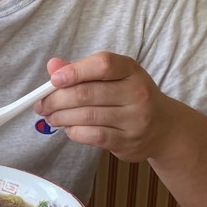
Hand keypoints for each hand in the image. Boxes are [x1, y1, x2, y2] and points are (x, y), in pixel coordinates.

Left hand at [35, 53, 181, 161]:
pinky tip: (68, 128)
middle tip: (41, 104)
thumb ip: (82, 70)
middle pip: (88, 93)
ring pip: (87, 116)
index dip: (75, 71)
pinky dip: (74, 132)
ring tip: (50, 117)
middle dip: (57, 99)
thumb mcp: (113, 77)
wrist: (165, 128)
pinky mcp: (128, 141)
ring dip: (61, 117)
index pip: (103, 64)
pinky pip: (93, 136)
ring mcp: (134, 119)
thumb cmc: (131, 97)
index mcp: (131, 70)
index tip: (54, 80)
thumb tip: (52, 66)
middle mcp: (137, 93)